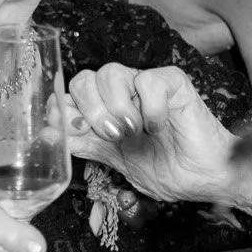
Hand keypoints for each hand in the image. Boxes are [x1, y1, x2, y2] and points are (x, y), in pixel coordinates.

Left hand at [67, 63, 236, 205]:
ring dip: (115, 107)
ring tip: (132, 132)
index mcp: (105, 109)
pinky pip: (149, 80)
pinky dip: (149, 107)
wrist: (205, 179)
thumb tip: (46, 136)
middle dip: (89, 111)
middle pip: (83, 79)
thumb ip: (84, 145)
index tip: (74, 133)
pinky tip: (157, 127)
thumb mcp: (115, 161)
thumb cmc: (166, 169)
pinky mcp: (173, 83)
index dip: (62, 110)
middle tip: (110, 136)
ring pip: (110, 73)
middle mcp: (122, 93)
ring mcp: (146, 85)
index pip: (68, 94)